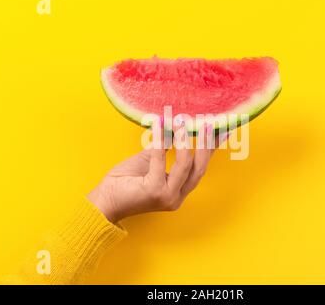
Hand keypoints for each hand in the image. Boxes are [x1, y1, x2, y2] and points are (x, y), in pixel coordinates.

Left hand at [87, 123, 225, 222]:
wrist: (103, 203)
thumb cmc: (124, 183)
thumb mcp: (149, 162)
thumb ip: (164, 150)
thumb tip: (176, 128)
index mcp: (178, 191)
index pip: (199, 167)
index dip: (211, 148)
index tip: (220, 130)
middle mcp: (177, 196)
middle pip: (199, 168)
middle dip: (205, 144)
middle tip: (208, 123)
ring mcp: (167, 196)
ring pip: (186, 164)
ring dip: (185, 140)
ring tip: (182, 121)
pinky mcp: (154, 191)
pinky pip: (161, 158)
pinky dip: (161, 139)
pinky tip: (160, 124)